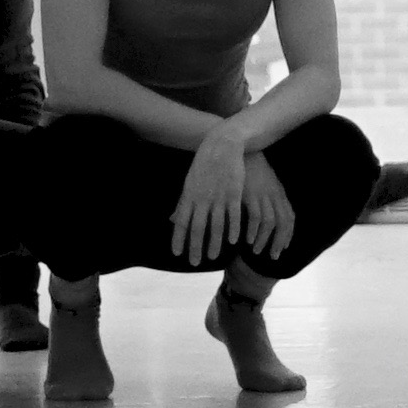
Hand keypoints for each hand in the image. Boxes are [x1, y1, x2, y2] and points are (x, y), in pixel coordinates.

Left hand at [169, 132, 271, 263]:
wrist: (221, 145)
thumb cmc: (204, 164)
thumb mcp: (189, 182)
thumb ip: (184, 203)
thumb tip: (173, 219)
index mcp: (189, 196)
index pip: (182, 222)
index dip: (179, 238)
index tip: (177, 254)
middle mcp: (202, 199)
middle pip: (198, 228)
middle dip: (195, 247)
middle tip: (195, 262)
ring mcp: (218, 197)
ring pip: (216, 225)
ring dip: (214, 243)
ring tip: (213, 257)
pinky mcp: (234, 193)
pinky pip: (233, 215)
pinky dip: (233, 229)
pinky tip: (233, 241)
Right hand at [235, 149, 295, 262]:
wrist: (236, 148)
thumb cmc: (246, 166)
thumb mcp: (260, 181)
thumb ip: (263, 196)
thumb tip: (262, 213)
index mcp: (278, 191)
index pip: (289, 217)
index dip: (288, 234)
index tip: (284, 247)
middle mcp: (274, 194)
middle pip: (284, 222)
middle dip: (280, 242)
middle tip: (274, 256)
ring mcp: (262, 194)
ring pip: (271, 223)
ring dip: (264, 240)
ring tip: (256, 251)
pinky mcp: (249, 194)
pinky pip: (255, 217)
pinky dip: (253, 231)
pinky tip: (246, 240)